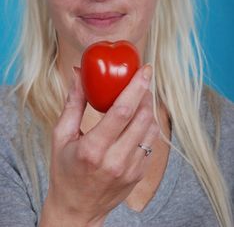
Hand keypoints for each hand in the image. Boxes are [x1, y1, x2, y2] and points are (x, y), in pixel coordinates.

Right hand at [40, 64, 158, 225]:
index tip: (145, 70)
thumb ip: (73, 104)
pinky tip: (137, 119)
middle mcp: (116, 160)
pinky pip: (151, 142)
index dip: (136, 87)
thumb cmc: (65, 171)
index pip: (122, 111)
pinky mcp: (140, 173)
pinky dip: (148, 125)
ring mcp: (131, 169)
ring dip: (149, 108)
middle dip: (146, 93)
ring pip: (152, 129)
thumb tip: (79, 76)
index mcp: (93, 149)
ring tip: (140, 97)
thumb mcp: (61, 136)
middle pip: (143, 117)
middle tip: (142, 80)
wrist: (77, 209)